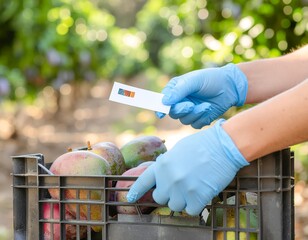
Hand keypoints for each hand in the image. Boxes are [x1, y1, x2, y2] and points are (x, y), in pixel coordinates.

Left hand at [126, 119, 248, 215]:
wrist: (224, 145)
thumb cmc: (203, 144)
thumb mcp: (178, 150)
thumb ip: (167, 164)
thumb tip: (163, 176)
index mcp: (162, 164)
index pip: (144, 181)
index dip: (137, 191)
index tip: (131, 198)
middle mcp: (169, 178)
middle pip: (160, 198)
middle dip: (168, 194)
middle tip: (180, 186)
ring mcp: (182, 189)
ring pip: (175, 206)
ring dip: (182, 200)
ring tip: (193, 187)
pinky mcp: (197, 197)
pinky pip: (191, 210)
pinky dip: (196, 204)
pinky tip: (202, 192)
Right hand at [157, 63, 247, 128]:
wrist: (231, 87)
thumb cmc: (212, 79)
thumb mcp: (195, 81)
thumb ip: (179, 90)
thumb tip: (165, 101)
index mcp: (176, 90)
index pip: (163, 100)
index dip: (160, 108)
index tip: (160, 114)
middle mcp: (181, 101)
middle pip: (173, 113)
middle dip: (181, 110)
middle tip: (190, 105)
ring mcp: (190, 111)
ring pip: (184, 120)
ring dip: (195, 114)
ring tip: (206, 105)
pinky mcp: (199, 118)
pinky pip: (195, 124)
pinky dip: (202, 118)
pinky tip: (209, 108)